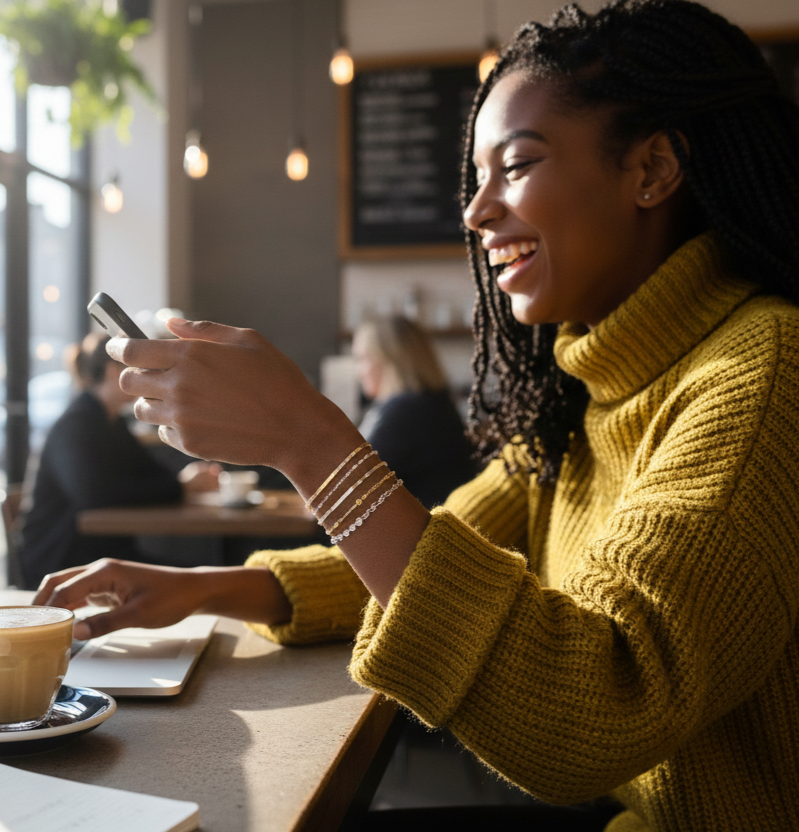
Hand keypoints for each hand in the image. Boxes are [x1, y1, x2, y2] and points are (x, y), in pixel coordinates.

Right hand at [32, 559, 207, 639]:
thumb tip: (74, 633)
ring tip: (41, 627)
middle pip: (60, 582)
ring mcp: (105, 579)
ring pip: (69, 589)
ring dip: (55, 604)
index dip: (48, 608)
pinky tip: (63, 623)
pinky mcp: (110, 589)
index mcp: (105, 571)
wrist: (193, 591)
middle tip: (30, 626)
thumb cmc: (172, 598)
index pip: (65, 588)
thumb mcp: (139, 615)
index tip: (37, 628)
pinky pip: (82, 596)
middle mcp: (101, 571)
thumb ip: (105, 624)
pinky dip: (70, 607)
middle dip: (43, 601)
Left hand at [106, 319, 362, 495]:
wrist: (297, 429)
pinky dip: (172, 425)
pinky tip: (199, 419)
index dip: (118, 346)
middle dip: (133, 375)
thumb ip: (204, 331)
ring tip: (179, 399)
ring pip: (142, 410)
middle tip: (149, 374)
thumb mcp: (248, 341)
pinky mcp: (188, 444)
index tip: (117, 346)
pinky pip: (163, 432)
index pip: (131, 350)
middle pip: (128, 382)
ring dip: (153, 402)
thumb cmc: (278, 380)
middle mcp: (179, 387)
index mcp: (191, 356)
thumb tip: (170, 325)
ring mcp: (182, 418)